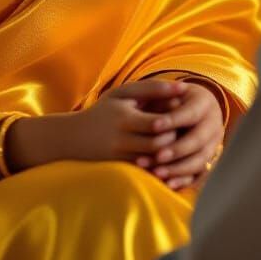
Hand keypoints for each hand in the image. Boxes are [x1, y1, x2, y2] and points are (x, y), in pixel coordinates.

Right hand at [63, 79, 188, 163]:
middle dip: (176, 139)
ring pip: (155, 161)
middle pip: (159, 145)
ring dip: (170, 153)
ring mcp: (121, 158)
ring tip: (180, 142)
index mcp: (125, 118)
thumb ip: (152, 88)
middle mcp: (122, 140)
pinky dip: (162, 165)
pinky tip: (170, 157)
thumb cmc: (105, 110)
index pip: (158, 123)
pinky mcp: (122, 170)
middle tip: (186, 130)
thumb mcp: (123, 94)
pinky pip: (148, 172)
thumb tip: (183, 87)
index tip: (184, 113)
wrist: (73, 138)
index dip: (175, 119)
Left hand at [138, 83, 223, 190]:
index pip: (191, 113)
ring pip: (200, 161)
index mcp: (205, 102)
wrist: (191, 108)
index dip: (173, 120)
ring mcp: (213, 145)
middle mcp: (214, 124)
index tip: (153, 126)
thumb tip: (154, 117)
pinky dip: (183, 181)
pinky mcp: (209, 161)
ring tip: (156, 173)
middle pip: (198, 140)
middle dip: (177, 150)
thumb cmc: (172, 97)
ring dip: (178, 169)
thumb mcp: (168, 93)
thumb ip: (161, 101)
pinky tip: (167, 185)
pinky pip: (199, 175)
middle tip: (158, 156)